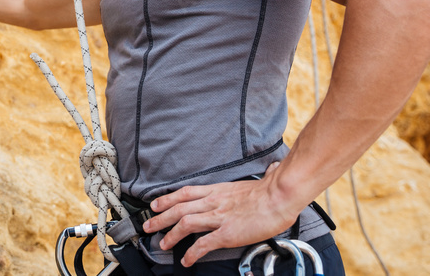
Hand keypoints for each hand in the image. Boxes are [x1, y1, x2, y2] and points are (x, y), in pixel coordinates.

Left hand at [142, 162, 302, 266]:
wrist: (280, 196)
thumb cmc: (272, 190)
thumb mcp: (256, 182)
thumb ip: (254, 181)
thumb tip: (270, 170)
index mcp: (218, 190)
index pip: (186, 193)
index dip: (168, 199)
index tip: (155, 204)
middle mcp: (214, 202)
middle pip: (179, 208)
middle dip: (161, 217)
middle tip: (149, 226)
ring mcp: (219, 217)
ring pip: (185, 223)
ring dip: (171, 235)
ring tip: (162, 244)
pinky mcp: (227, 233)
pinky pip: (203, 244)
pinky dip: (192, 253)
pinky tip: (187, 259)